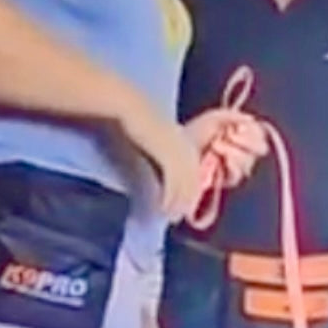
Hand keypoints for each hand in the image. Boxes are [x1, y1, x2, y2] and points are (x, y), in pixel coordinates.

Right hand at [118, 97, 201, 220]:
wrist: (132, 110)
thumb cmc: (141, 124)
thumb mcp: (160, 142)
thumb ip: (167, 159)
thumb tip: (166, 177)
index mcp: (190, 147)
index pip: (195, 178)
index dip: (190, 195)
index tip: (183, 209)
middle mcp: (189, 152)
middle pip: (192, 186)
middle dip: (185, 204)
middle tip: (174, 218)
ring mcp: (181, 155)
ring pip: (184, 188)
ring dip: (176, 205)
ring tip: (167, 215)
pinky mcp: (170, 158)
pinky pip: (173, 186)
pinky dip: (168, 200)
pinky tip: (162, 208)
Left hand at [184, 108, 267, 189]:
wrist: (176, 152)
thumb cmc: (192, 134)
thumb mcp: (213, 118)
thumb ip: (233, 116)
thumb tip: (252, 120)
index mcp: (237, 135)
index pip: (259, 135)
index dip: (254, 132)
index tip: (241, 126)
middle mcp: (238, 151)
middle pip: (259, 149)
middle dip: (246, 141)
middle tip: (230, 135)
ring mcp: (233, 168)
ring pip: (248, 161)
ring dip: (234, 152)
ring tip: (215, 146)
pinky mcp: (226, 181)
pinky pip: (238, 174)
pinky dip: (232, 164)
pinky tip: (222, 159)